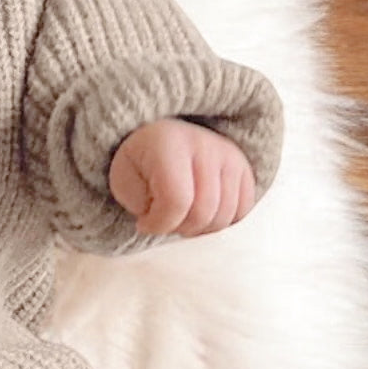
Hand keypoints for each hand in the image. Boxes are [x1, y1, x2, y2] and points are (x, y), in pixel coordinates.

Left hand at [108, 118, 256, 237]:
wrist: (162, 139)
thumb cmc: (141, 163)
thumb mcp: (123, 180)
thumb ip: (140, 204)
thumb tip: (167, 222)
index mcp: (168, 143)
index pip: (176, 201)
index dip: (159, 224)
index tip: (144, 223)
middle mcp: (205, 145)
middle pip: (203, 213)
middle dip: (179, 228)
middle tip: (164, 220)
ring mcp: (229, 156)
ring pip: (224, 217)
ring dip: (199, 229)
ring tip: (180, 216)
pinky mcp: (244, 168)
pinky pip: (242, 212)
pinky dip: (220, 222)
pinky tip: (200, 213)